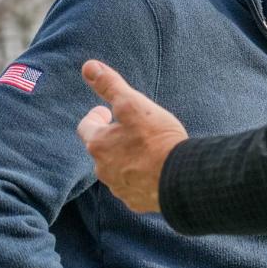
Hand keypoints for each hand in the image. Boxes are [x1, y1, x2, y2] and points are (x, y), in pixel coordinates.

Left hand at [77, 60, 187, 213]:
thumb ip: (110, 85)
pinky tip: (155, 170)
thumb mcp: (133, 104)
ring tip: (145, 149)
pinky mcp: (136, 201)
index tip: (106, 111)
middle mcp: (103, 169)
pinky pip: (132, 187)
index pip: (86, 127)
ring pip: (116, 169)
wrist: (181, 178)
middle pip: (101, 150)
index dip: (96, 116)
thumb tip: (88, 66)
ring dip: (125, 158)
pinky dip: (139, 177)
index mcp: (98, 144)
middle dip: (112, 138)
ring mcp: (119, 188)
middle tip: (129, 129)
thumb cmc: (157, 139)